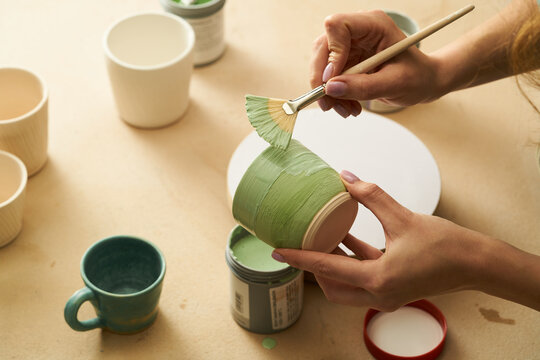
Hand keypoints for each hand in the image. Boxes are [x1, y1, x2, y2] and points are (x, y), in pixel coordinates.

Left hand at [272, 170, 539, 310]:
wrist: (476, 263)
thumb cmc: (446, 245)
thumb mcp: (402, 216)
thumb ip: (370, 195)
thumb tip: (344, 177)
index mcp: (376, 280)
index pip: (326, 268)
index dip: (299, 258)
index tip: (278, 251)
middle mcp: (377, 294)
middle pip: (331, 286)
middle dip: (312, 268)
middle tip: (300, 244)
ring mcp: (385, 295)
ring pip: (345, 286)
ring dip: (331, 264)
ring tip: (318, 237)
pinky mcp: (392, 289)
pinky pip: (362, 277)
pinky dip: (350, 260)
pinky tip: (344, 236)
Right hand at [310, 10, 443, 117]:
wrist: (423, 82)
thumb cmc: (417, 77)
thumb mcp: (395, 84)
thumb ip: (364, 86)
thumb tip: (331, 88)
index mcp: (374, 25)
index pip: (337, 26)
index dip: (331, 53)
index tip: (333, 79)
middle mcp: (358, 32)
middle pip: (323, 47)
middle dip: (322, 78)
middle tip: (328, 103)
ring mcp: (350, 46)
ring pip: (322, 65)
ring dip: (328, 92)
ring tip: (346, 110)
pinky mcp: (346, 61)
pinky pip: (329, 78)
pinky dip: (334, 96)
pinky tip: (349, 106)